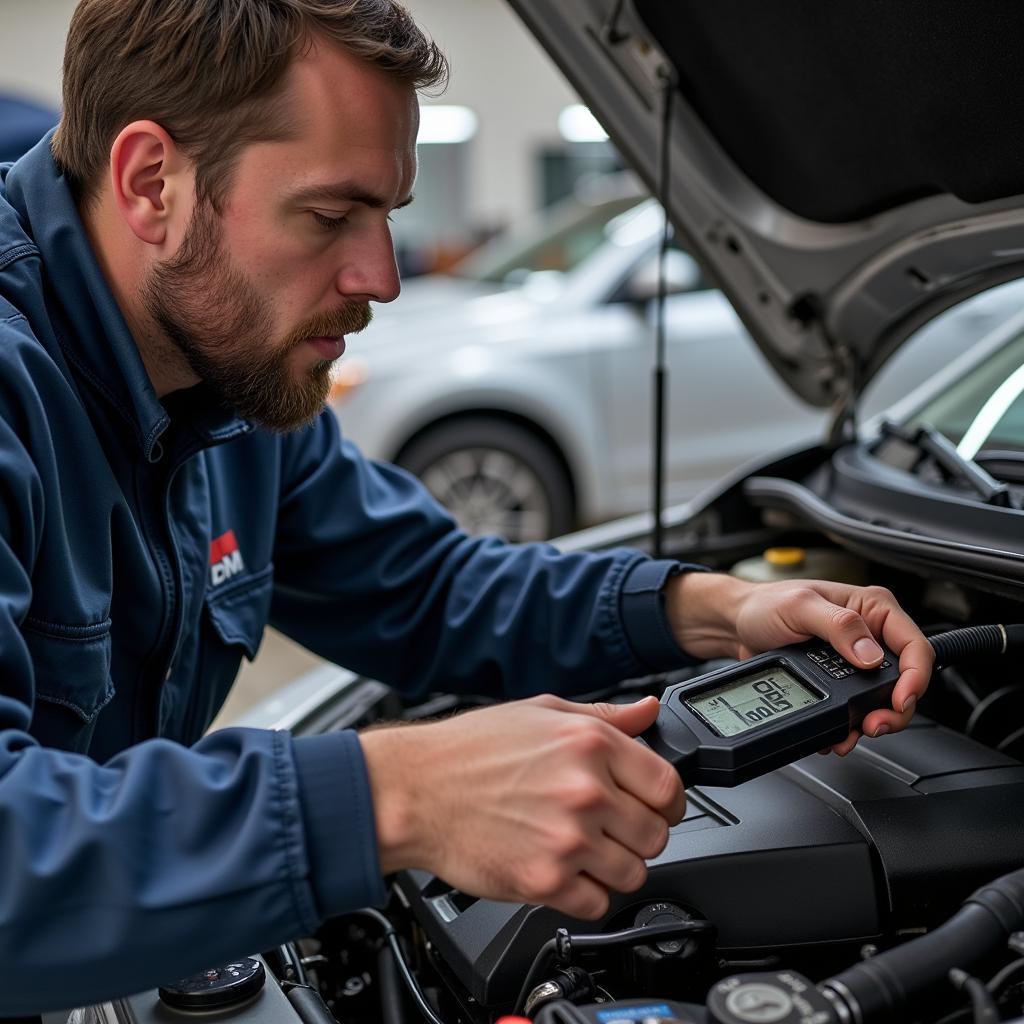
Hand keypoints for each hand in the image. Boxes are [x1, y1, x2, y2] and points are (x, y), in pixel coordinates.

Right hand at [358, 694, 684, 919]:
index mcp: (590, 743)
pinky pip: (597, 903)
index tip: (656, 806)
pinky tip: (564, 870)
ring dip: (615, 867)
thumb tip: (649, 712)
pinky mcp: (545, 880)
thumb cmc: (470, 750)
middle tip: (613, 829)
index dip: (668, 800)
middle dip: (639, 834)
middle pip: (657, 833)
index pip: (668, 785)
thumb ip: (604, 714)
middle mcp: (585, 790)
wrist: (415, 790)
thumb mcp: (541, 711)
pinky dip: (586, 893)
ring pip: (634, 873)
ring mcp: (567, 838)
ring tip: (585, 850)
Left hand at [665, 573, 932, 753]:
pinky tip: (836, 732)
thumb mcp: (801, 607)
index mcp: (872, 608)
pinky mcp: (839, 681)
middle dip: (893, 709)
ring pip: (882, 701)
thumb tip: (869, 654)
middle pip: (904, 680)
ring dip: (870, 722)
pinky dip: (848, 726)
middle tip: (874, 725)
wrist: (736, 625)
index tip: (900, 700)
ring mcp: (855, 661)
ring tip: (852, 733)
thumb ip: (839, 626)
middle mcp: (870, 634)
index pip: (914, 645)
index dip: (915, 677)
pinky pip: (855, 709)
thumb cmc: (765, 604)